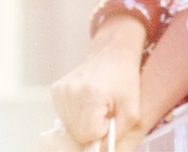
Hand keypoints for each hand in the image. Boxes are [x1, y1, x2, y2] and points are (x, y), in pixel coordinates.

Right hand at [51, 25, 143, 146]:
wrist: (113, 51)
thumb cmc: (125, 78)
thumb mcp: (132, 110)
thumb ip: (116, 136)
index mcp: (90, 96)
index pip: (88, 135)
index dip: (102, 130)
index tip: (110, 115)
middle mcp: (71, 92)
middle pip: (77, 133)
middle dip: (92, 128)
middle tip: (104, 109)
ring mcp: (61, 90)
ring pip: (69, 127)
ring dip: (83, 122)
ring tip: (96, 103)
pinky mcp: (56, 90)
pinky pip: (64, 116)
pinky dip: (75, 114)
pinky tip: (87, 100)